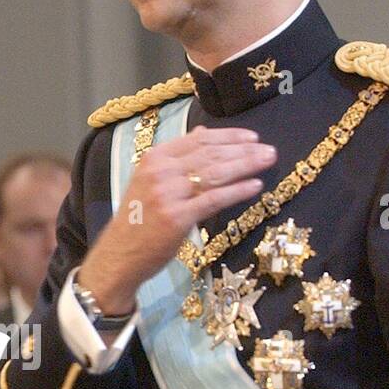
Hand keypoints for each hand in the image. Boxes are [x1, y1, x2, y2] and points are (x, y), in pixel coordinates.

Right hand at [78, 126, 277, 312]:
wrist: (119, 255)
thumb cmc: (138, 220)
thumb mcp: (150, 181)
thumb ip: (176, 157)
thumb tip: (202, 133)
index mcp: (154, 158)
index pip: (198, 140)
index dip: (228, 136)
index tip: (252, 137)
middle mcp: (160, 172)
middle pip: (210, 155)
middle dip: (243, 150)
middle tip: (269, 150)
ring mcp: (168, 195)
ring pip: (215, 174)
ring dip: (246, 166)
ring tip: (268, 162)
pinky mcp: (177, 218)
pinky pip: (214, 200)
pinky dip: (237, 191)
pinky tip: (255, 186)